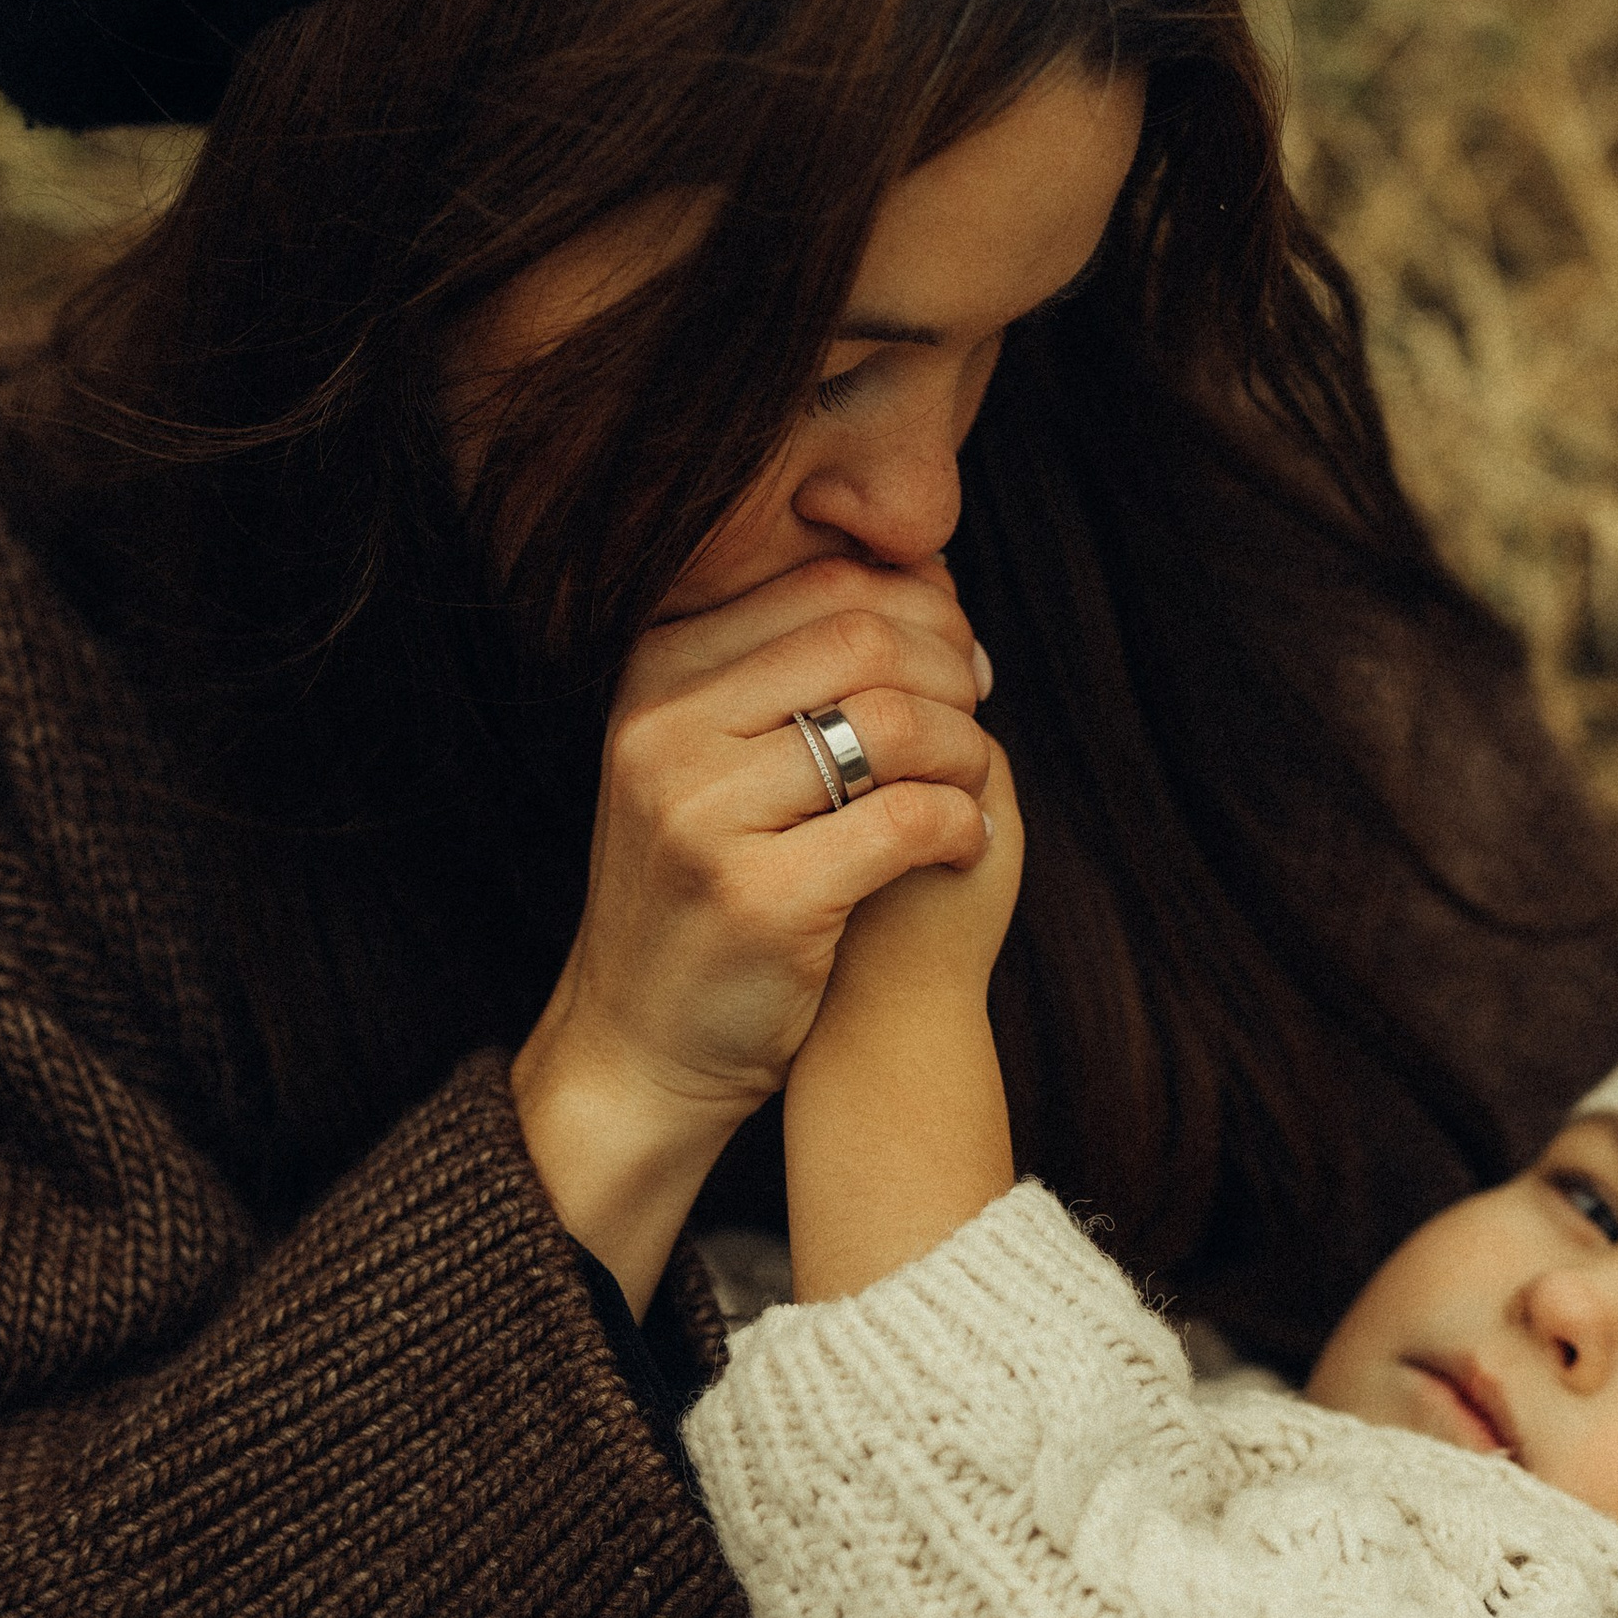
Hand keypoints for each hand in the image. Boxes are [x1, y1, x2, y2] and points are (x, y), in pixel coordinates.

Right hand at [514, 555, 991, 1307]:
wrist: (638, 1042)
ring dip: (964, 750)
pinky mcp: (758, 900)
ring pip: (891, 725)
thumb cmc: (705, 885)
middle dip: (949, 671)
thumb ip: (796, 666)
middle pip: (861, 638)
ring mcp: (702, 817)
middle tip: (978, 717)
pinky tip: (960, 846)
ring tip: (972, 786)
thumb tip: (935, 576)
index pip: (823, 585)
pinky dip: (959, 827)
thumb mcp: (714, 755)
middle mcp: (663, 733)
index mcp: (654, 675)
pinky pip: (906, 823)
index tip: (959, 663)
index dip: (922, 611)